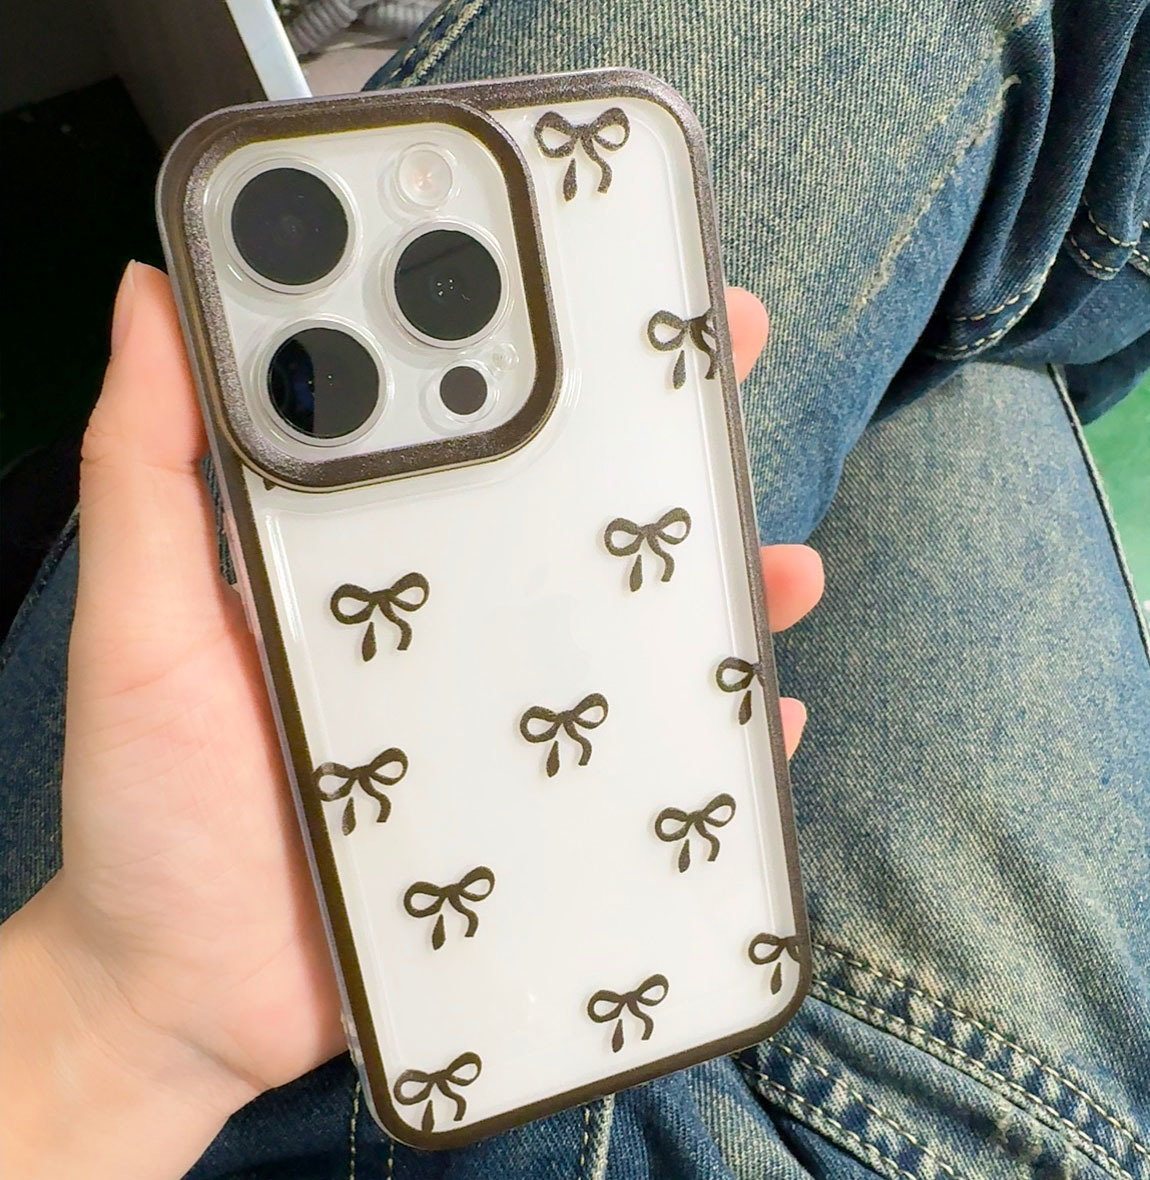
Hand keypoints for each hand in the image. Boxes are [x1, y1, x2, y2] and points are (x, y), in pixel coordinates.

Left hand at [0, 265, 822, 1179]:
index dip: (531, 344)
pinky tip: (765, 713)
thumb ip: (146, 470)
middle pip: (572, 512)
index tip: (597, 275)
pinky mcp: (540, 804)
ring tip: (783, 565)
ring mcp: (506, 713)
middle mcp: (451, 618)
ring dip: (716, 583)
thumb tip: (152, 295)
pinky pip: (649, 753)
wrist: (192, 997)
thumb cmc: (154, 808)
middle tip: (725, 365)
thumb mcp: (141, 625)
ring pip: (633, 626)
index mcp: (369, 556)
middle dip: (658, 435)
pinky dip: (712, 732)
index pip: (464, 424)